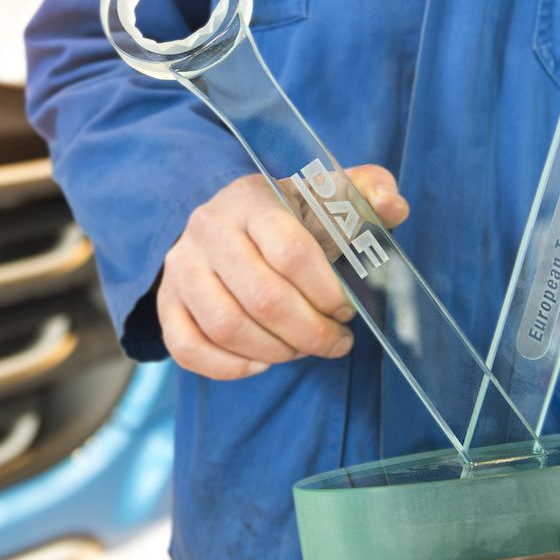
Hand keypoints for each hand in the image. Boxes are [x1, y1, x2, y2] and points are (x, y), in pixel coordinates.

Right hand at [159, 165, 408, 379]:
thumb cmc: (290, 214)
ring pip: (227, 326)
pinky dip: (227, 366)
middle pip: (262, 297)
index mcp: (252, 198)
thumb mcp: (327, 194)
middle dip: (309, 332)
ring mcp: (181, 266)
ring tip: (303, 349)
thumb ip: (367, 193)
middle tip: (335, 342)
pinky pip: (186, 347)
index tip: (348, 309)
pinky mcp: (166, 300)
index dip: (327, 292)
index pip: (291, 252)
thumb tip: (393, 207)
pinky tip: (261, 363)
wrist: (224, 220)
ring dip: (276, 351)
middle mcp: (209, 228)